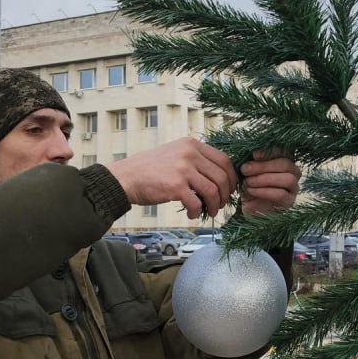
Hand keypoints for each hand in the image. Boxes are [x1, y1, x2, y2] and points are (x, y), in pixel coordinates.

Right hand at [106, 137, 239, 219]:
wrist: (126, 177)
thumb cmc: (149, 169)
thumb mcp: (174, 153)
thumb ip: (195, 159)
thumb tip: (218, 176)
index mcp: (192, 144)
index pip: (224, 160)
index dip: (231, 177)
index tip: (230, 189)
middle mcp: (190, 153)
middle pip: (222, 176)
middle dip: (225, 194)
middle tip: (220, 204)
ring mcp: (183, 169)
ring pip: (213, 191)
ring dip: (214, 205)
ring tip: (209, 211)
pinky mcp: (176, 186)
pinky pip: (197, 203)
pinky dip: (197, 212)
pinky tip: (192, 214)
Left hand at [239, 152, 300, 216]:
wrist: (248, 207)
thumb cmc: (250, 185)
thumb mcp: (249, 170)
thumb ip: (252, 160)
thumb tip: (251, 153)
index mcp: (284, 160)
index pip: (285, 151)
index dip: (270, 152)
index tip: (253, 155)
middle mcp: (293, 172)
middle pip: (286, 164)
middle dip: (264, 166)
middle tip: (245, 169)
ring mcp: (294, 188)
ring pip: (287, 179)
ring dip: (265, 179)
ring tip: (248, 181)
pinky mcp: (290, 202)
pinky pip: (281, 194)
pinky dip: (264, 191)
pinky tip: (251, 190)